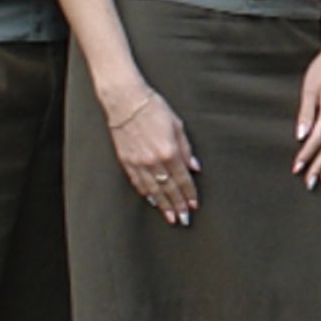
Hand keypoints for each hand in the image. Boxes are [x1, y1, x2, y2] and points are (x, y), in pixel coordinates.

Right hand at [106, 87, 197, 223]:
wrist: (126, 101)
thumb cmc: (153, 108)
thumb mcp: (177, 125)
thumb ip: (186, 149)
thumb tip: (194, 167)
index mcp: (169, 151)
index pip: (183, 179)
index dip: (189, 194)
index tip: (193, 205)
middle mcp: (154, 161)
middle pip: (169, 189)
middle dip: (177, 205)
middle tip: (183, 219)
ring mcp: (138, 162)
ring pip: (153, 190)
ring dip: (163, 205)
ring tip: (170, 216)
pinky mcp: (126, 161)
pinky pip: (138, 182)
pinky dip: (146, 193)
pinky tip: (152, 200)